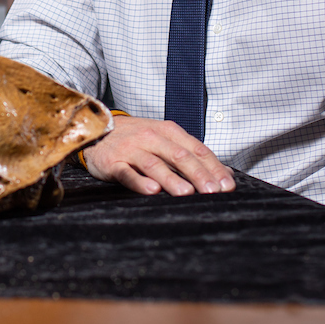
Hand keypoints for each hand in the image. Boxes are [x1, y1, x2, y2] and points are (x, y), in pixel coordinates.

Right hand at [82, 115, 235, 195]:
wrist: (96, 129)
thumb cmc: (136, 138)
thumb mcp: (165, 139)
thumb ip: (193, 155)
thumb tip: (226, 173)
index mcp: (169, 132)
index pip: (197, 149)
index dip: (213, 168)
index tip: (227, 186)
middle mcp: (152, 138)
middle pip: (179, 156)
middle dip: (199, 175)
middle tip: (213, 192)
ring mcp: (132, 149)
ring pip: (155, 164)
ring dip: (172, 179)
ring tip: (187, 193)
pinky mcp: (114, 162)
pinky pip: (127, 173)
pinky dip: (139, 182)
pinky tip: (152, 191)